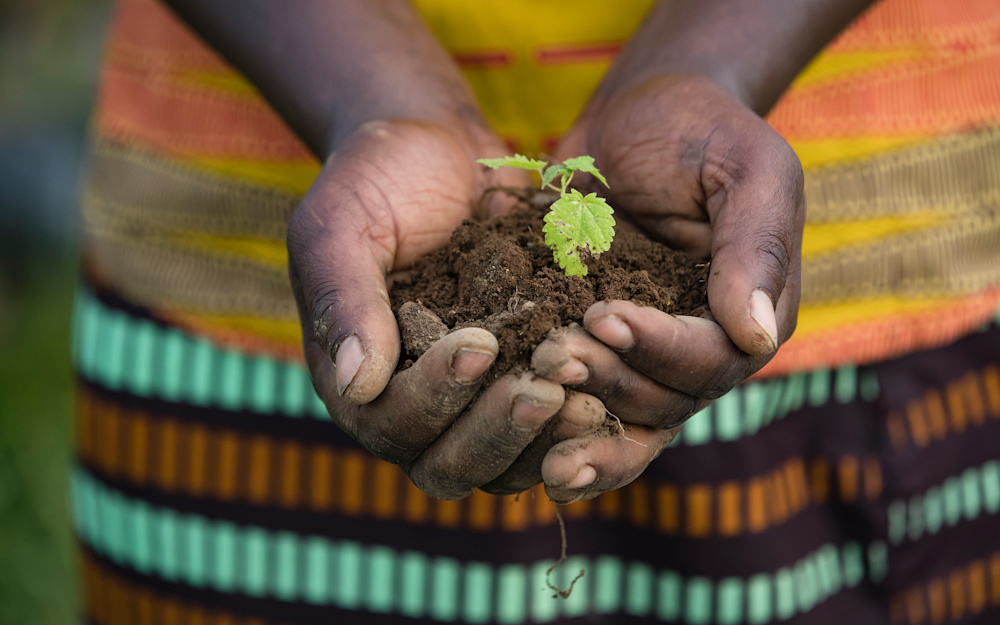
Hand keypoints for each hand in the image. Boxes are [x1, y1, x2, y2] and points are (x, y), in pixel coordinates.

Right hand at [287, 118, 609, 498]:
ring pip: (505, 464)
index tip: (478, 343)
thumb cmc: (374, 180)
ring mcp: (473, 401)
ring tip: (586, 398)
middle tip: (543, 391)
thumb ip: (344, 302)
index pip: (392, 425)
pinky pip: (549, 427)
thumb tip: (356, 385)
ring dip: (543, 440)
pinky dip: (576, 419)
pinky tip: (611, 387)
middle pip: (450, 465)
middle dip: (498, 433)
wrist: (435, 145)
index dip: (434, 399)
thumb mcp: (340, 228)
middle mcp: (415, 405)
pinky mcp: (522, 378)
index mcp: (358, 381)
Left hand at [535, 75, 803, 501]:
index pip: (712, 359)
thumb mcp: (747, 168)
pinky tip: (518, 425)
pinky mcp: (600, 344)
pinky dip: (557, 420)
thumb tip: (755, 336)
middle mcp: (704, 347)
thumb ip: (756, 245)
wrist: (638, 114)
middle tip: (552, 354)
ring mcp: (649, 352)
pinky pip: (586, 397)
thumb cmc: (702, 129)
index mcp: (751, 313)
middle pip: (664, 400)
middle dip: (609, 381)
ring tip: (534, 376)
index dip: (658, 348)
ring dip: (578, 409)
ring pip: (623, 413)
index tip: (602, 314)